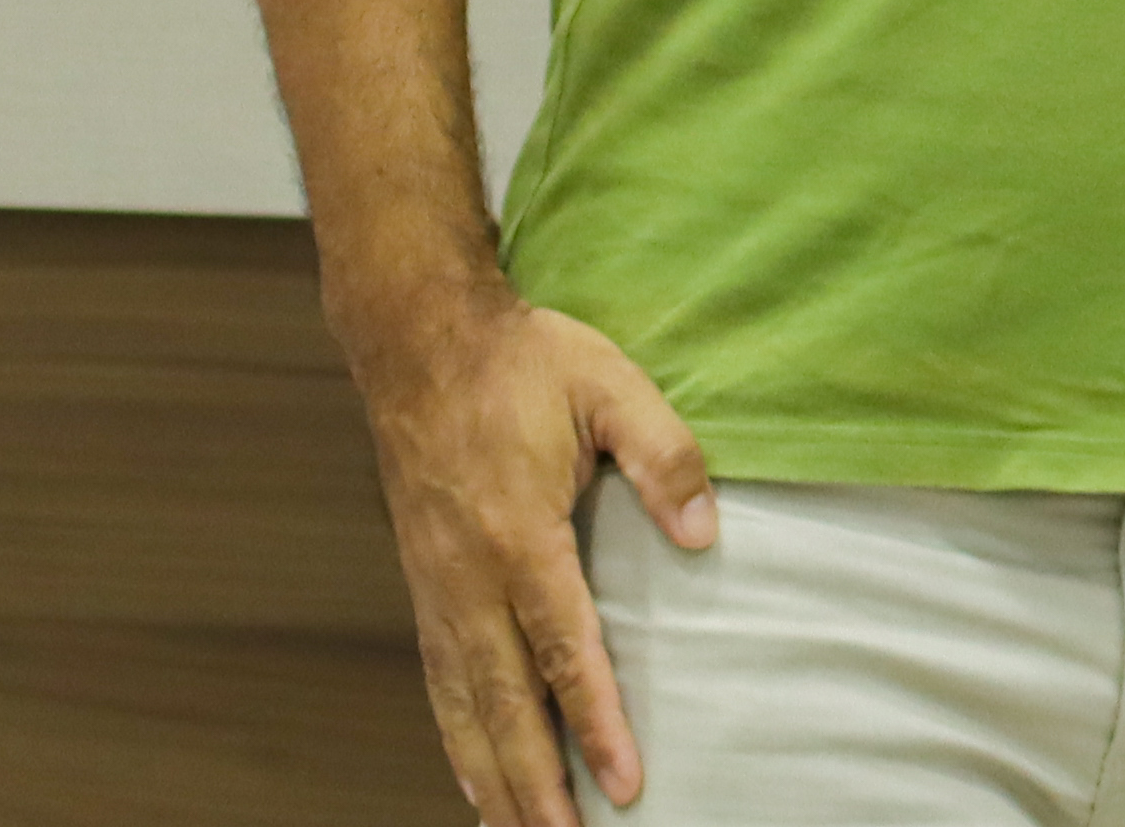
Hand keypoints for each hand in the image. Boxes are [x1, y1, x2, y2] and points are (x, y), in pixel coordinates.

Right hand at [353, 282, 712, 826]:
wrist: (418, 342)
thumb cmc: (523, 362)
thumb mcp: (610, 384)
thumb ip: (665, 455)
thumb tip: (706, 531)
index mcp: (517, 535)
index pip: (562, 649)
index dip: (594, 721)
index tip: (625, 781)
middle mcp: (467, 578)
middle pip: (504, 705)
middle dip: (537, 786)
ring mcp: (437, 589)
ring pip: (463, 709)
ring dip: (495, 781)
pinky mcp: (425, 588)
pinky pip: (441, 685)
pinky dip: (457, 743)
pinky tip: (476, 785)